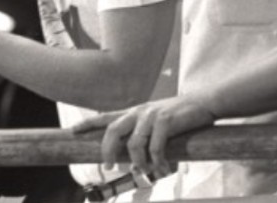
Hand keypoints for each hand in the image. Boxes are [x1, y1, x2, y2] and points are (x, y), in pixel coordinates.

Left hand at [73, 95, 214, 179]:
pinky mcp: (167, 121)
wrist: (203, 103)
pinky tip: (164, 168)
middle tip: (108, 167)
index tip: (72, 131)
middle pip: (113, 130)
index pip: (105, 117)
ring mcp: (152, 116)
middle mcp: (139, 112)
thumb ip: (143, 139)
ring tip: (147, 173)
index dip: (88, 124)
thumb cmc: (180, 117)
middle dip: (107, 151)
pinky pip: (156, 146)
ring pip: (134, 143)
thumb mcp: (156, 123)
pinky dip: (158, 161)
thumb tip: (134, 166)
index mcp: (134, 113)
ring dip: (139, 163)